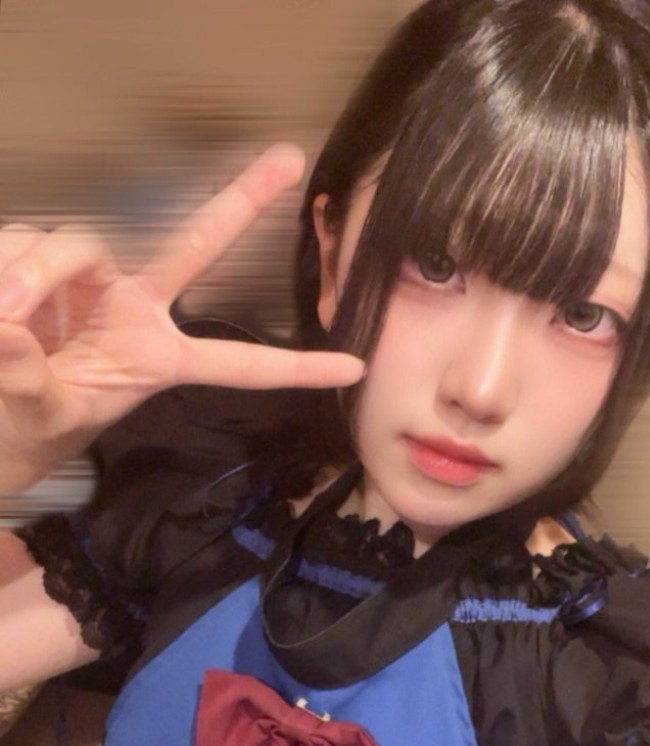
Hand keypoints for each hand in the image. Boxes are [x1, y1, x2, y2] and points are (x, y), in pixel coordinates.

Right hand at [0, 144, 362, 491]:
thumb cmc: (29, 423)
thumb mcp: (40, 416)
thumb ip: (28, 384)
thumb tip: (9, 332)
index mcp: (157, 356)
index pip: (236, 363)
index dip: (294, 368)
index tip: (355, 369)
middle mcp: (134, 307)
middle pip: (193, 246)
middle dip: (240, 202)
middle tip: (290, 158)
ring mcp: (87, 278)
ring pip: (73, 246)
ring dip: (34, 276)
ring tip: (4, 316)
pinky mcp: (36, 257)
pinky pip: (19, 246)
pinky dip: (2, 270)